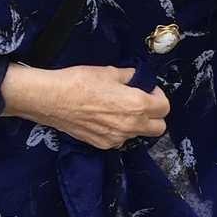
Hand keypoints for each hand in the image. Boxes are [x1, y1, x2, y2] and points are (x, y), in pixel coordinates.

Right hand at [1, 63, 168, 148]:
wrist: (51, 99)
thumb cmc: (80, 82)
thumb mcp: (109, 72)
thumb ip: (129, 77)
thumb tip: (137, 78)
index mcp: (137, 105)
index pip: (165, 108)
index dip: (159, 96)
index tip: (148, 90)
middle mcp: (131, 126)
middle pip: (159, 128)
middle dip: (155, 116)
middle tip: (142, 103)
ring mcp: (117, 138)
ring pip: (139, 135)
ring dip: (136, 124)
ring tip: (119, 110)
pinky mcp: (103, 144)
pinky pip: (120, 140)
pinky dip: (118, 131)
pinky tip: (105, 119)